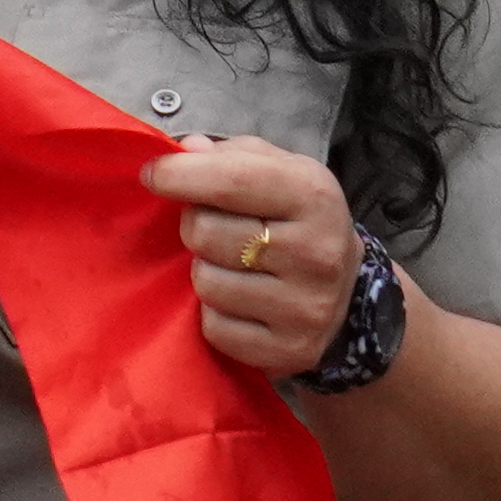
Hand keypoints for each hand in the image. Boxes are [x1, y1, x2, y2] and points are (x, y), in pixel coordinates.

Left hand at [151, 134, 364, 384]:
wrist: (348, 292)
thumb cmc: (295, 220)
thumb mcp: (280, 172)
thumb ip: (231, 157)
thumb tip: (186, 150)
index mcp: (314, 196)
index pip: (230, 180)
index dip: (178, 174)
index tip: (152, 174)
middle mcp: (317, 252)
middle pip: (206, 232)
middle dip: (195, 225)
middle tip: (213, 227)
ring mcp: (306, 307)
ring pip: (206, 283)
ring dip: (205, 271)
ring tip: (231, 266)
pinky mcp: (290, 350)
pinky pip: (215, 328)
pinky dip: (214, 314)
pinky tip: (240, 302)